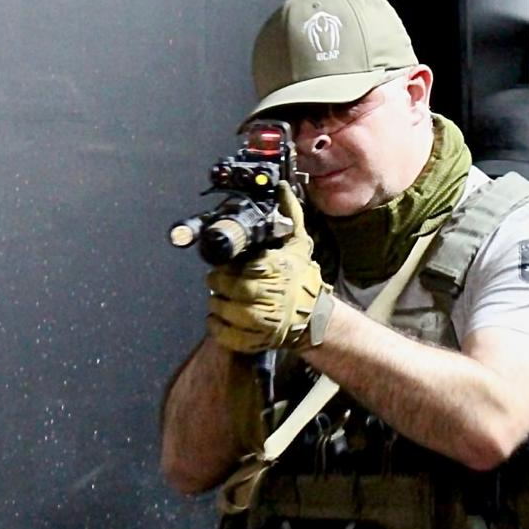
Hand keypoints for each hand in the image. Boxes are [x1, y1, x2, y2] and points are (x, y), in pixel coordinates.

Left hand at [206, 183, 325, 353]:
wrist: (313, 318)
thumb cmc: (302, 279)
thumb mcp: (299, 245)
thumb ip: (289, 216)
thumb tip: (283, 188)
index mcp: (279, 271)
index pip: (245, 267)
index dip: (229, 267)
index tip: (224, 264)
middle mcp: (272, 296)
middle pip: (232, 289)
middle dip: (218, 284)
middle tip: (216, 280)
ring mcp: (265, 321)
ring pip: (227, 312)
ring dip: (216, 305)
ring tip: (218, 299)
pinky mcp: (258, 340)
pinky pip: (228, 336)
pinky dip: (217, 328)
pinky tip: (217, 318)